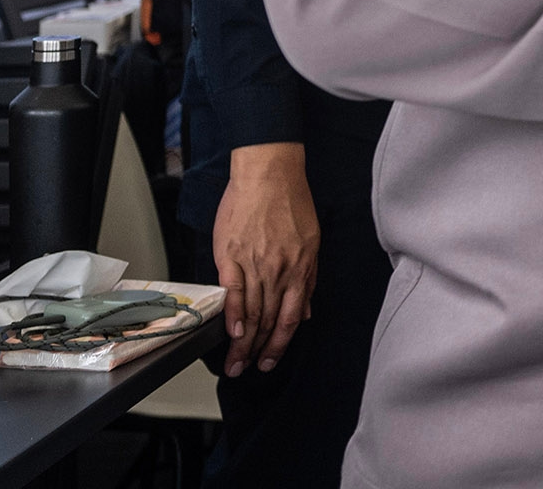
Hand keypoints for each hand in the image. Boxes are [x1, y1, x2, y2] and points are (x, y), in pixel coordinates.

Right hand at [211, 141, 320, 376]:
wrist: (268, 173)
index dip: (280, 344)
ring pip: (251, 312)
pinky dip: (233, 315)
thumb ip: (308, 279)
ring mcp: (254, 263)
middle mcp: (279, 270)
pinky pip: (233, 291)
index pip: (290, 317)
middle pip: (268, 320)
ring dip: (242, 342)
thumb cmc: (291, 202)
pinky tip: (230, 333)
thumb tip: (305, 311)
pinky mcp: (231, 254)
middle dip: (258, 351)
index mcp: (300, 268)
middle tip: (246, 370)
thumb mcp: (311, 241)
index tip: (270, 361)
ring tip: (234, 362)